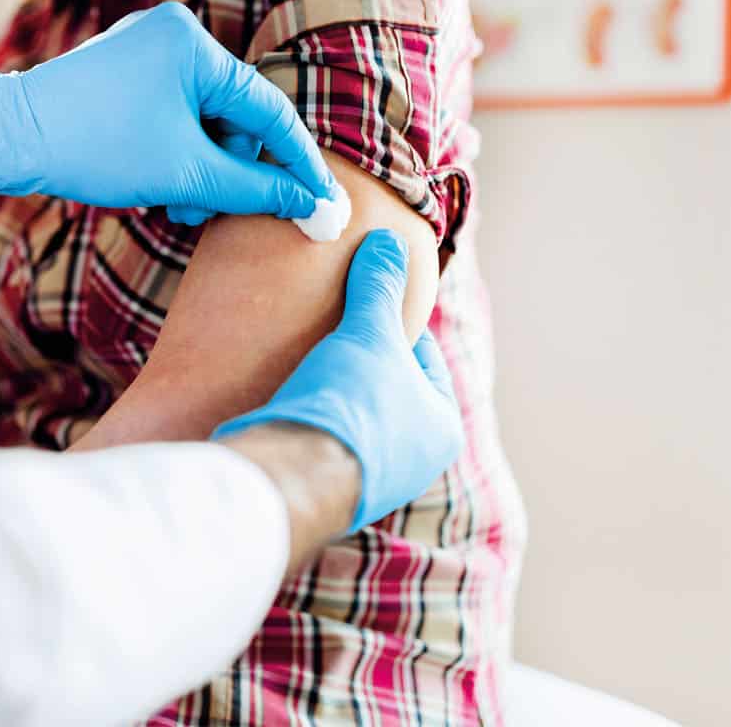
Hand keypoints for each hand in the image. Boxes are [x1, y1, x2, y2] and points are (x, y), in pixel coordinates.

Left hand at [0, 2, 334, 218]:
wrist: (5, 137)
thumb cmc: (93, 146)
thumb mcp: (185, 174)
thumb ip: (257, 190)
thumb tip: (315, 208)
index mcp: (194, 44)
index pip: (269, 111)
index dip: (298, 164)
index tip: (323, 204)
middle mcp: (173, 36)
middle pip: (233, 117)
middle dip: (225, 171)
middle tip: (201, 211)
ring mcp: (145, 51)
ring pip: (202, 121)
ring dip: (198, 169)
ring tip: (172, 203)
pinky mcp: (124, 72)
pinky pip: (172, 114)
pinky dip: (174, 153)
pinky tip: (156, 184)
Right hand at [213, 230, 463, 532]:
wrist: (295, 476)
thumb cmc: (351, 403)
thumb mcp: (370, 332)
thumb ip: (379, 287)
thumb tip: (390, 241)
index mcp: (442, 427)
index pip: (423, 355)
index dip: (391, 320)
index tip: (362, 300)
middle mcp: (415, 461)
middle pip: (387, 386)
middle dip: (360, 356)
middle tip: (331, 322)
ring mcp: (370, 480)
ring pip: (354, 414)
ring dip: (333, 388)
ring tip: (305, 354)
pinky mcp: (326, 489)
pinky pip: (323, 438)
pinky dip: (311, 414)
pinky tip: (288, 392)